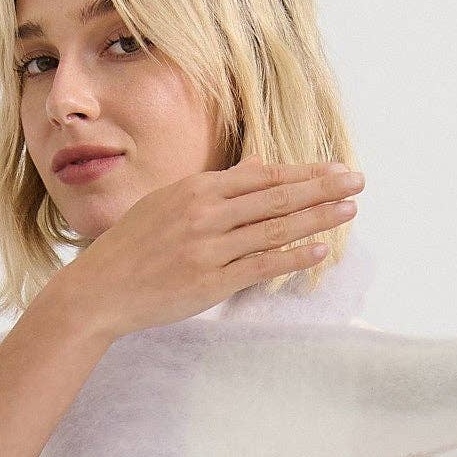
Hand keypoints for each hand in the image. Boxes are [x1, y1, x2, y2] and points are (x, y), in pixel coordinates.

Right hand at [55, 159, 362, 341]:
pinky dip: (292, 256)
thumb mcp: (168, 204)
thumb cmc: (133, 248)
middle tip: (357, 180)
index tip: (333, 167)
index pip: (261, 175)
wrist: (100, 289)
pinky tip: (319, 249)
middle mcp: (206, 213)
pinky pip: (260, 265)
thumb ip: (213, 190)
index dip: (302, 171)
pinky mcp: (210, 281)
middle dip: (321, 187)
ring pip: (274, 228)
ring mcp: (209, 247)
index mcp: (196, 189)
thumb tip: (256, 171)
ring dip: (316, 217)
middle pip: (276, 195)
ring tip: (349, 210)